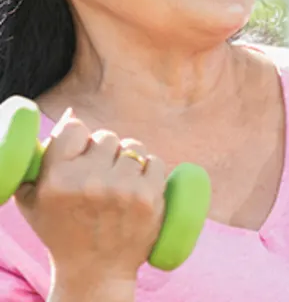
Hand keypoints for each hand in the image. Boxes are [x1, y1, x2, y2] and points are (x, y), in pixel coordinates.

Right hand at [15, 108, 166, 282]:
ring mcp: (122, 190)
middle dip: (106, 152)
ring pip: (133, 147)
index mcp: (57, 179)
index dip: (81, 139)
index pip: (76, 129)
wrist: (95, 271)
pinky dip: (149, 170)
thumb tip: (71, 114)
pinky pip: (155, 161)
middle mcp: (89, 182)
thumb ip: (44, 158)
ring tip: (121, 181)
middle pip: (107, 138)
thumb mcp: (35, 199)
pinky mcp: (149, 198)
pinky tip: (139, 185)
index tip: (83, 152)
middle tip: (102, 173)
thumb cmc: (62, 231)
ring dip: (129, 160)